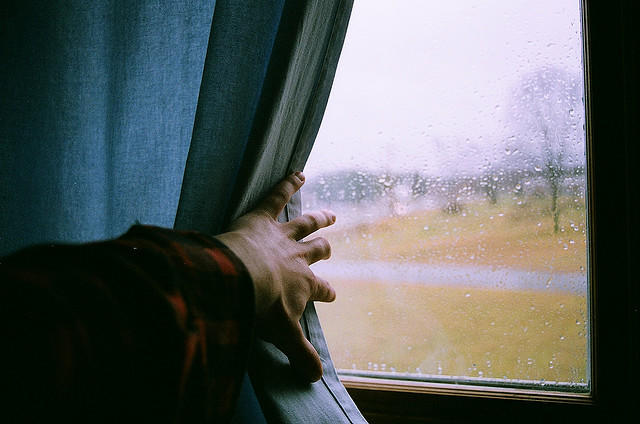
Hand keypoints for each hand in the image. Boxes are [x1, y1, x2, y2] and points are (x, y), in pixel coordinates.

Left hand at [214, 172, 335, 381]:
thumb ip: (300, 355)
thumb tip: (316, 380)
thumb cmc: (259, 309)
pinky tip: (298, 173)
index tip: (329, 295)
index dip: (326, 293)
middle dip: (324, 250)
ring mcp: (282, 236)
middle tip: (329, 248)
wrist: (237, 280)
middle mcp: (298, 258)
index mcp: (304, 285)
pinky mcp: (262, 218)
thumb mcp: (282, 336)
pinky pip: (278, 196)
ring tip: (330, 215)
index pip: (320, 290)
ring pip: (306, 224)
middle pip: (317, 251)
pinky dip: (289, 184)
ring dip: (319, 219)